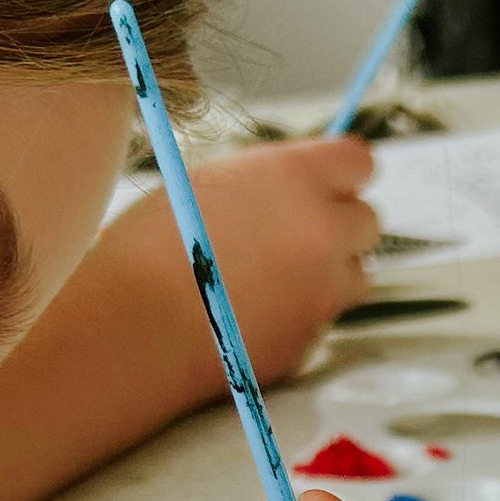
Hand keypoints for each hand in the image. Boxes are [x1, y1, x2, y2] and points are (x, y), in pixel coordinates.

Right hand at [115, 137, 379, 399]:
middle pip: (367, 221)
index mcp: (294, 177)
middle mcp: (322, 231)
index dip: (341, 174)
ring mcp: (323, 290)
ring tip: (267, 278)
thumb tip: (301, 188)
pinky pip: (321, 319)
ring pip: (353, 274)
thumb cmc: (149, 248)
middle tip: (295, 234)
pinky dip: (298, 315)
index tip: (327, 184)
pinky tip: (248, 315)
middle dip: (338, 226)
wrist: (132, 328)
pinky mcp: (311, 339)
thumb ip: (269, 184)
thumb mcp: (209, 184)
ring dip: (326, 273)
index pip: (358, 161)